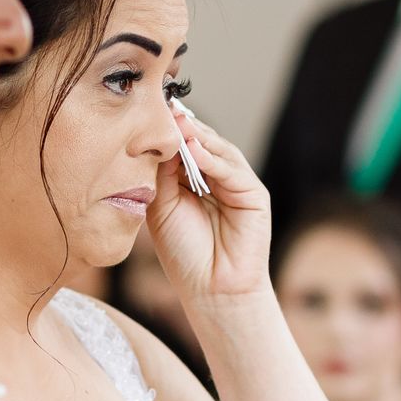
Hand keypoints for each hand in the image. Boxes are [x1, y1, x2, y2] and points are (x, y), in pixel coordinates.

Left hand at [145, 105, 271, 304]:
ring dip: (198, 137)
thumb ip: (162, 174)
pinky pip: (233, 171)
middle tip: (162, 110)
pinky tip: (196, 151)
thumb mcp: (162, 206)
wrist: (210, 290)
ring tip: (178, 126)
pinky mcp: (254, 195)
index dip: (168, 132)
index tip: (146, 113)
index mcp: (193, 180)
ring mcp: (237, 185)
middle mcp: (217, 178)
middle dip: (183, 127)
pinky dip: (215, 160)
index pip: (182, 146)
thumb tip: (159, 140)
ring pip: (219, 151)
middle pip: (202, 142)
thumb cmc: (183, 253)